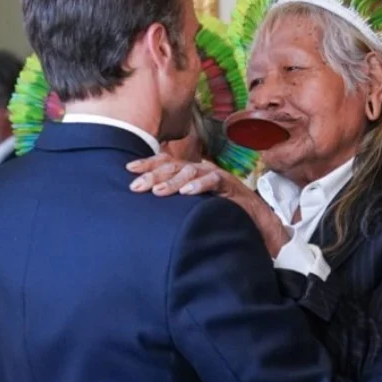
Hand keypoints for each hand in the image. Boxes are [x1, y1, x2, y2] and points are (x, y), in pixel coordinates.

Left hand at [126, 154, 289, 255]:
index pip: (165, 162)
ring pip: (189, 172)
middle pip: (173, 166)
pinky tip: (187, 193)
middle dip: (153, 175)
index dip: (147, 164)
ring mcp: (214, 175)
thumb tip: (146, 206)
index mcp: (188, 173)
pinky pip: (212, 181)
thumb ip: (173, 204)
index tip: (128, 169)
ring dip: (172, 182)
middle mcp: (199, 170)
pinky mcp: (228, 185)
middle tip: (136, 186)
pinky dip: (199, 186)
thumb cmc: (218, 212)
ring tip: (158, 192)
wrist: (253, 219)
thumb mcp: (190, 206)